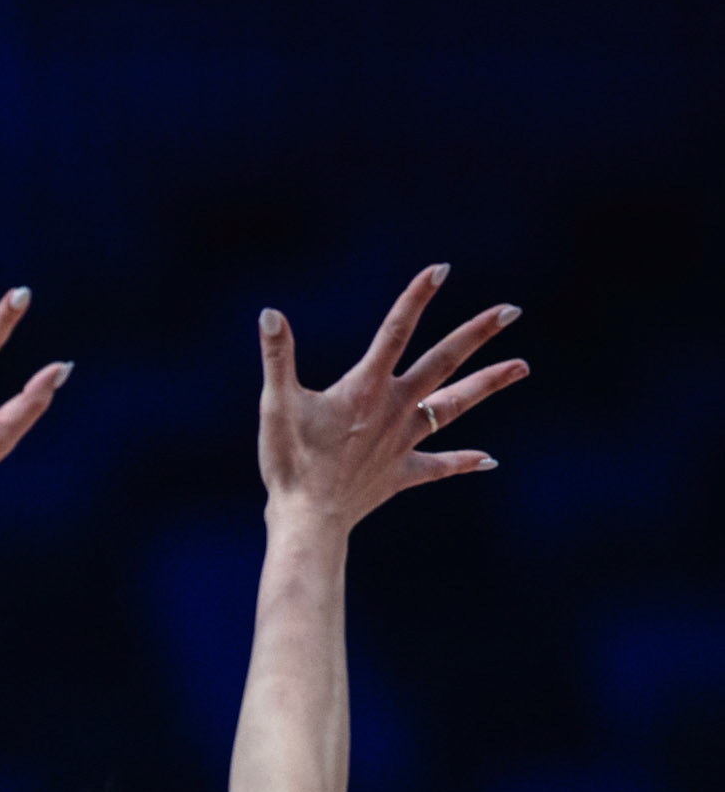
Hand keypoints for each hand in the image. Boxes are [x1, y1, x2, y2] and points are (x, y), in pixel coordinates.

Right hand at [257, 265, 527, 532]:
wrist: (308, 521)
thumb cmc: (290, 463)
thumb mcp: (277, 405)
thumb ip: (277, 357)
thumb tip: (270, 314)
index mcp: (366, 387)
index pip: (396, 331)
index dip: (417, 298)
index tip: (442, 269)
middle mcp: (394, 409)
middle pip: (444, 362)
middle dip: (478, 334)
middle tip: (512, 310)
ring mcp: (402, 442)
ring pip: (452, 406)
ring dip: (488, 384)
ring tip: (521, 367)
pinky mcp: (400, 473)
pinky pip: (438, 465)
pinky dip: (463, 461)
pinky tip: (489, 459)